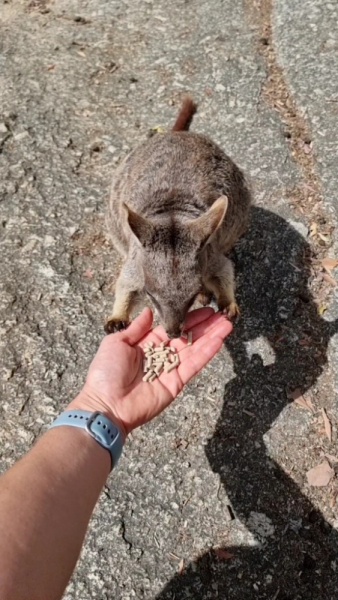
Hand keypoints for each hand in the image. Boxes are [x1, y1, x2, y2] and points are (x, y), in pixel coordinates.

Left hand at [69, 307, 231, 437]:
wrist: (106, 404)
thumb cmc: (105, 373)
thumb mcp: (116, 342)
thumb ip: (136, 328)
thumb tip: (148, 311)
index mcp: (147, 343)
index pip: (173, 326)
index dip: (189, 317)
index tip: (204, 307)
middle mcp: (162, 354)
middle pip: (188, 336)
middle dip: (205, 324)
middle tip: (222, 313)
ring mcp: (171, 368)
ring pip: (196, 348)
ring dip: (212, 335)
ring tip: (227, 322)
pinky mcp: (177, 382)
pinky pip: (195, 364)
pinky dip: (207, 352)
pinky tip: (219, 339)